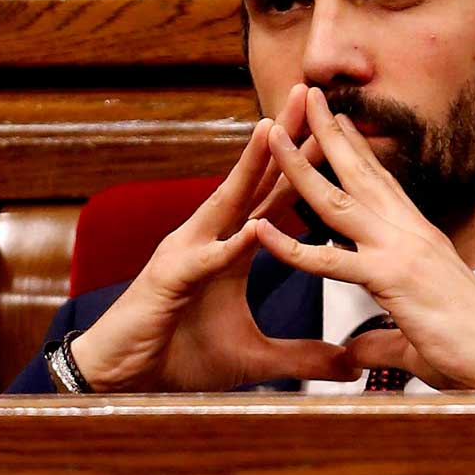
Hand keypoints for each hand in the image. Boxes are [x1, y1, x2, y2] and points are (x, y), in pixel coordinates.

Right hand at [70, 84, 361, 392]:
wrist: (125, 379)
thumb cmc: (181, 358)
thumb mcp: (255, 360)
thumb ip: (303, 357)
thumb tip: (349, 365)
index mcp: (229, 250)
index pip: (271, 199)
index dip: (301, 165)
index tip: (333, 131)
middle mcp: (207, 241)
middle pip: (251, 184)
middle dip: (279, 140)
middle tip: (305, 95)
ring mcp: (186, 256)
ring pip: (223, 206)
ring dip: (248, 169)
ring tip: (272, 130)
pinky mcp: (168, 283)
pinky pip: (204, 262)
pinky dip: (227, 247)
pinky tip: (252, 230)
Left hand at [254, 86, 474, 391]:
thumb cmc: (472, 352)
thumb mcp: (415, 340)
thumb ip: (380, 340)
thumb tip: (355, 350)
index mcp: (421, 239)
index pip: (384, 185)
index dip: (358, 152)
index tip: (336, 122)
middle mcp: (411, 234)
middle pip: (361, 174)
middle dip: (329, 133)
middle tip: (307, 97)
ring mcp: (400, 252)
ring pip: (337, 201)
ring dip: (300, 165)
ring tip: (272, 132)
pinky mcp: (391, 280)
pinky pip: (328, 262)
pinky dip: (290, 247)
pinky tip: (258, 229)